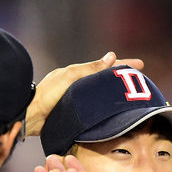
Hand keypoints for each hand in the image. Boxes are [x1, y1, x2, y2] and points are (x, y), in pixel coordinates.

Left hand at [25, 52, 144, 135]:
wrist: (29, 116)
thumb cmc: (47, 95)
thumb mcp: (70, 78)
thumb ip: (90, 69)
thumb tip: (111, 56)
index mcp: (76, 74)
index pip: (104, 66)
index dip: (123, 65)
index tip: (141, 64)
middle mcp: (75, 85)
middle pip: (103, 80)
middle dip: (121, 80)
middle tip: (140, 83)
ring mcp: (72, 99)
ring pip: (97, 95)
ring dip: (112, 95)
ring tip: (129, 99)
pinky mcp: (70, 113)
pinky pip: (90, 109)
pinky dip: (101, 108)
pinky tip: (109, 114)